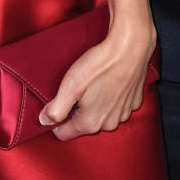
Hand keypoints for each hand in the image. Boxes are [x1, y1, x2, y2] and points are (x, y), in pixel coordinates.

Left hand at [39, 20, 155, 142]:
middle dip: (76, 110)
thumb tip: (45, 121)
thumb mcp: (70, 86)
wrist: (131, 46)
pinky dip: (111, 97)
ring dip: (95, 104)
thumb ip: (55, 109)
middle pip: (83, 124)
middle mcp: (109, 124)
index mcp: (90, 123)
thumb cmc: (100, 65)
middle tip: (77, 88)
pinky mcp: (134, 102)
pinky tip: (109, 81)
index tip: (58, 101)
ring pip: (101, 115)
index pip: (63, 133)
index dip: (55, 119)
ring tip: (94, 82)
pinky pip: (116, 106)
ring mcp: (124, 113)